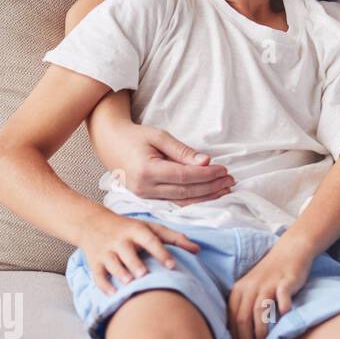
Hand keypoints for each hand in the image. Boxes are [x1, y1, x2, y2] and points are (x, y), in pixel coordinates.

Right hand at [78, 211, 199, 295]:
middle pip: (127, 252)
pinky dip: (104, 285)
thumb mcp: (151, 228)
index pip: (150, 240)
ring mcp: (105, 251)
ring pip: (111, 263)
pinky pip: (98, 275)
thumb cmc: (130, 228)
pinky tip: (114, 294)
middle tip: (144, 274)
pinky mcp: (94, 263)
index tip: (172, 265)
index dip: (161, 252)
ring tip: (130, 282)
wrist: (93, 223)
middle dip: (135, 263)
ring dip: (120, 273)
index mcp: (136, 230)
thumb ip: (174, 238)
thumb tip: (197, 250)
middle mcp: (120, 240)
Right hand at [93, 116, 234, 205]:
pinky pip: (173, 202)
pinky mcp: (145, 199)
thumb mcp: (160, 137)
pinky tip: (208, 196)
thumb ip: (183, 151)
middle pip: (186, 192)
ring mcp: (143, 196)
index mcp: (147, 171)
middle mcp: (144, 188)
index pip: (185, 177)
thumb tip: (206, 163)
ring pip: (181, 201)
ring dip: (205, 197)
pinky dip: (193, 200)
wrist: (109, 142)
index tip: (224, 170)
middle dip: (211, 187)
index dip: (207, 175)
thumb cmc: (135, 136)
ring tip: (224, 190)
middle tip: (230, 181)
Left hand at [227, 240, 312, 338]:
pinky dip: (283, 305)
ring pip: (260, 310)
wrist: (289, 252)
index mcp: (239, 291)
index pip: (232, 319)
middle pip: (243, 318)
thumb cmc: (270, 276)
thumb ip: (244, 308)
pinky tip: (284, 315)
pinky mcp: (285, 281)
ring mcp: (268, 284)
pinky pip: (282, 294)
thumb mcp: (251, 289)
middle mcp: (250, 287)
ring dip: (260, 330)